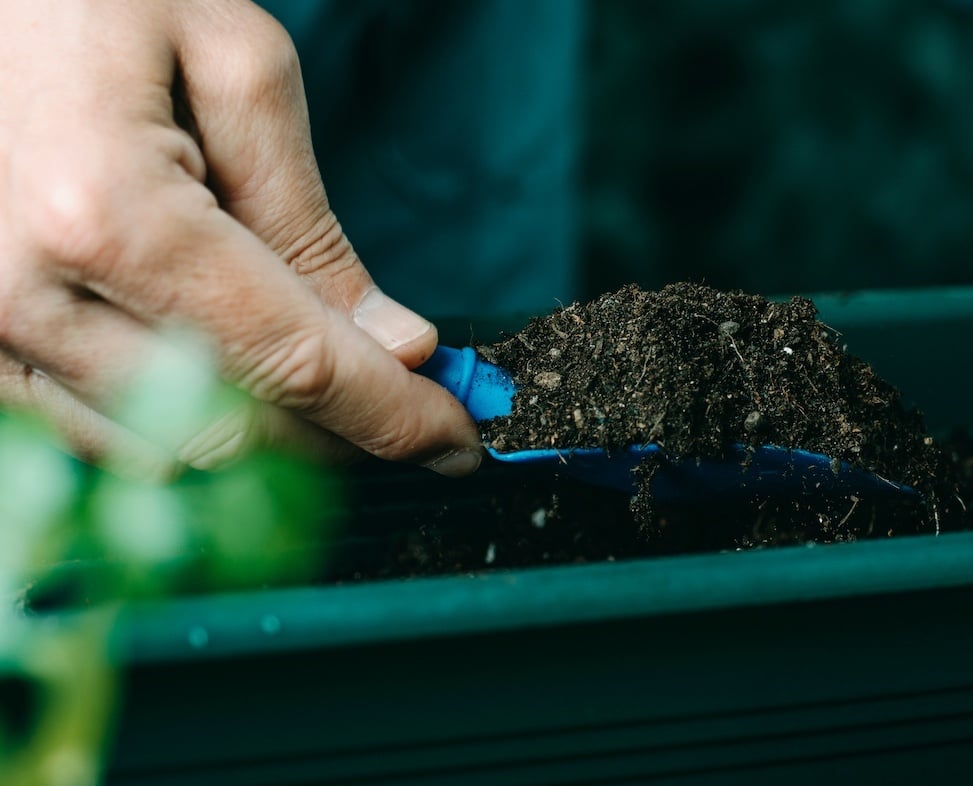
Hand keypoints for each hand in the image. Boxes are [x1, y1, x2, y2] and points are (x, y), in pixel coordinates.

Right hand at [0, 0, 481, 476]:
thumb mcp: (234, 68)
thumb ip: (309, 224)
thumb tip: (394, 346)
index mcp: (106, 213)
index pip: (291, 362)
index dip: (392, 414)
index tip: (459, 436)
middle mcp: (24, 294)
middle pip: (231, 429)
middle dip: (338, 429)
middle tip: (406, 399)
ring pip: (159, 451)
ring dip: (260, 430)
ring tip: (317, 370)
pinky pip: (92, 431)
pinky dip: (176, 419)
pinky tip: (224, 366)